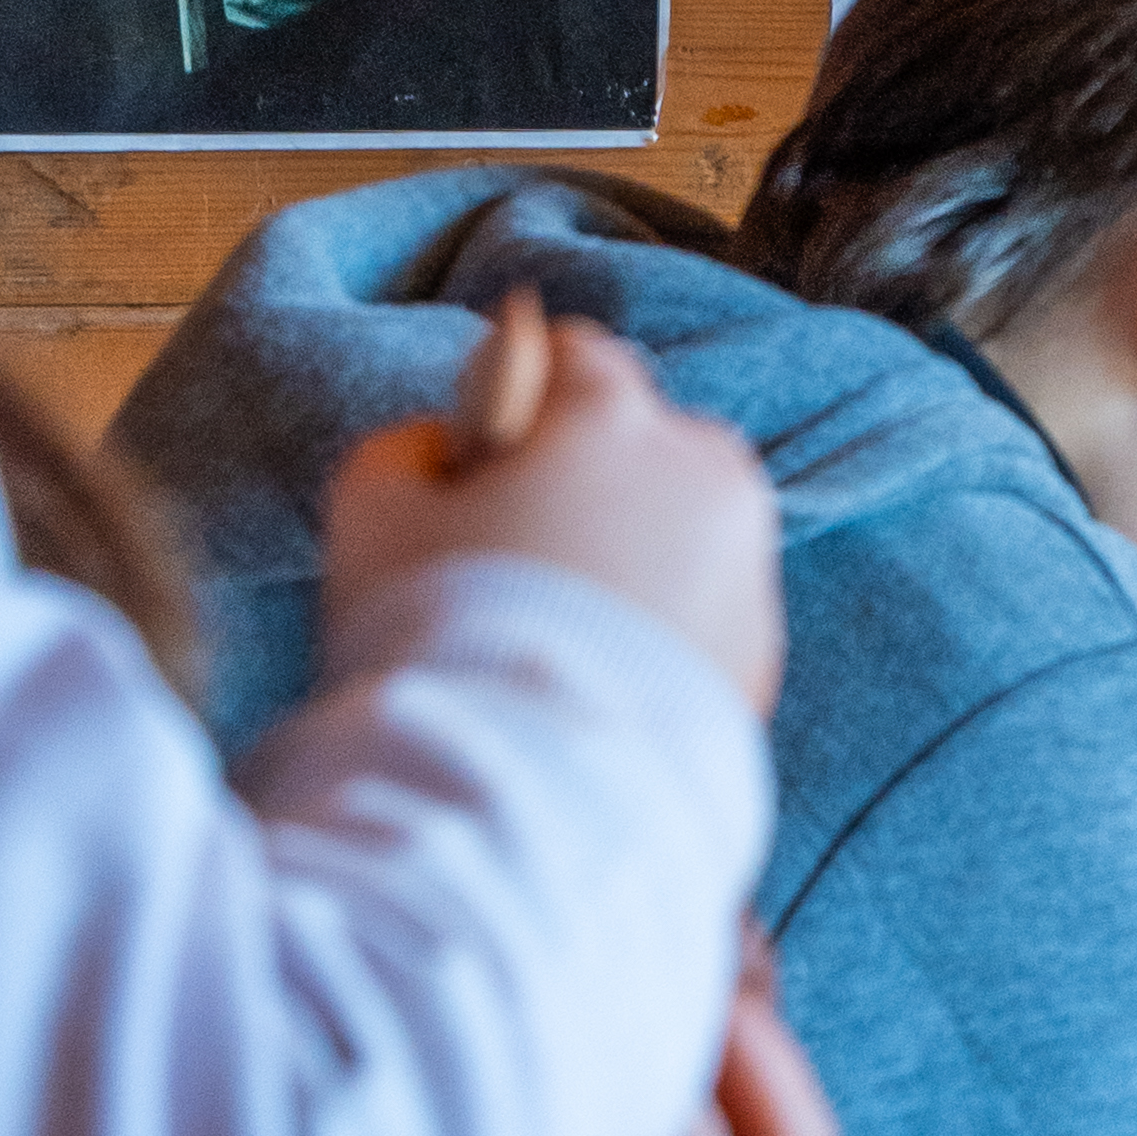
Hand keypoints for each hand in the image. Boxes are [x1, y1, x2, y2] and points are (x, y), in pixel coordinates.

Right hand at [321, 317, 785, 714]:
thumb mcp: (374, 509)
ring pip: (686, 530)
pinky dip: (664, 627)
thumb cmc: (439, 631)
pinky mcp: (762, 657)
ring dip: (635, 551)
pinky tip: (598, 672)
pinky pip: (706, 613)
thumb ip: (412, 448)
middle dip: (592, 477)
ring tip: (556, 623)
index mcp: (616, 419)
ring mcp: (748, 569)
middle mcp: (707, 478)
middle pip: (647, 443)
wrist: (530, 779)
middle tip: (518, 551)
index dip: (518, 400)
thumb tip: (449, 447)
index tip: (486, 456)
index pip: (576, 357)